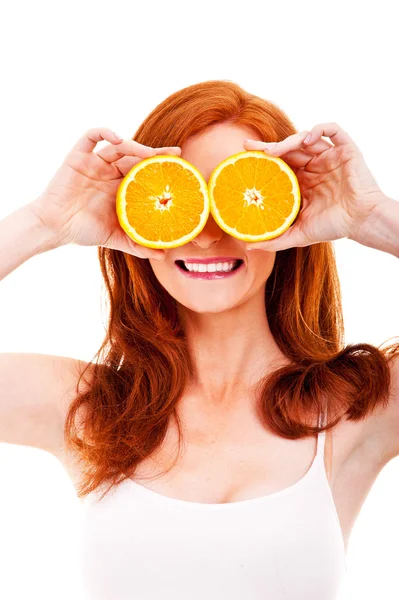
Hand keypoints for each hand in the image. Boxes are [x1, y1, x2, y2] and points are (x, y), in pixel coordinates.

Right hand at [27, 127, 180, 259]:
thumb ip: (138, 245)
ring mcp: (94, 163)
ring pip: (118, 146)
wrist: (55, 227)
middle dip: (155, 154)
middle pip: (136, 157)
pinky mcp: (78, 157)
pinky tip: (118, 138)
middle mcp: (109, 172)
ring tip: (147, 153)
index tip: (180, 166)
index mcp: (120, 187)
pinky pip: (90, 137)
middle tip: (174, 154)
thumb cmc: (84, 231)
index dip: (161, 167)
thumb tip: (163, 255)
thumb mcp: (115, 238)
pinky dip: (104, 132)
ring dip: (134, 146)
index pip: (144, 172)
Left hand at [243, 123, 384, 250]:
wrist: (362, 222)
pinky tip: (306, 139)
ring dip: (289, 141)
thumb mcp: (300, 234)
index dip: (263, 158)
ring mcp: (329, 156)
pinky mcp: (345, 150)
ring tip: (275, 151)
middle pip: (288, 149)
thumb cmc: (334, 227)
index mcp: (302, 182)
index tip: (245, 155)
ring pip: (305, 138)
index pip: (279, 164)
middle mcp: (314, 166)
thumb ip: (276, 239)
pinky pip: (332, 130)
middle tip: (250, 148)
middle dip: (269, 147)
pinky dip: (319, 129)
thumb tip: (248, 245)